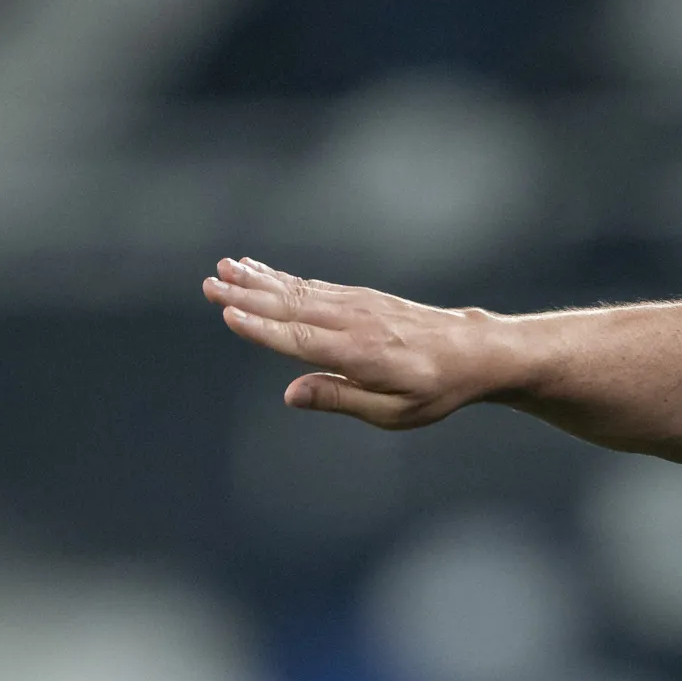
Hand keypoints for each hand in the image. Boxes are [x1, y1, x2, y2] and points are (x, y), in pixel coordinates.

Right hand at [203, 258, 485, 429]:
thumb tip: (290, 394)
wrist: (472, 351)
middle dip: (246, 295)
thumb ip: (339, 399)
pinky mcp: (361, 297)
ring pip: (298, 290)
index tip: (228, 313)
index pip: (299, 339)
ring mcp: (357, 304)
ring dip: (258, 279)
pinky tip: (261, 272)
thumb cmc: (434, 389)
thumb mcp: (393, 412)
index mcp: (358, 354)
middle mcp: (353, 322)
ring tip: (224, 268)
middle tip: (208, 283)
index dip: (261, 328)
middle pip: (290, 306)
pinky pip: (314, 285)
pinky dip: (283, 278)